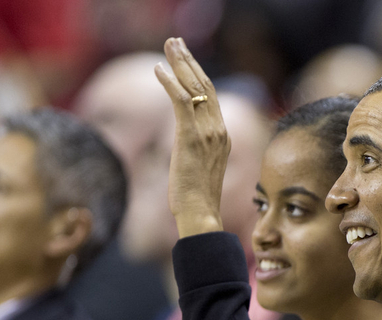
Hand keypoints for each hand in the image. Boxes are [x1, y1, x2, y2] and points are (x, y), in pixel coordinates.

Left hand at [155, 37, 227, 236]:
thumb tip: (185, 144)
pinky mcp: (191, 138)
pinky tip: (158, 69)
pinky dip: (170, 83)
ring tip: (169, 46)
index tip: (185, 57)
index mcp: (222, 136)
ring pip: (195, 89)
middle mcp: (219, 131)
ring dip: (180, 64)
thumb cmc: (196, 199)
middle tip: (176, 41)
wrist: (201, 215)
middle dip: (189, 61)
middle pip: (205, 86)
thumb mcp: (199, 168)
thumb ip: (197, 149)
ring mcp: (208, 134)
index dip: (198, 74)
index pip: (210, 97)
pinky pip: (182, 102)